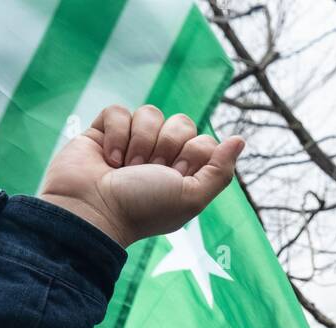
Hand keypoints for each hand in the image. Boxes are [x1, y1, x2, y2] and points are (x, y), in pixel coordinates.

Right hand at [39, 105, 244, 246]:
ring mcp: (133, 143)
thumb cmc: (143, 208)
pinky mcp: (105, 132)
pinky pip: (119, 111)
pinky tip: (109, 159)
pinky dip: (116, 134)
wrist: (94, 209)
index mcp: (184, 174)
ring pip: (150, 113)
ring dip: (140, 143)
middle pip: (181, 122)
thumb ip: (220, 171)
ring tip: (126, 169)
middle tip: (150, 172)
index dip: (192, 154)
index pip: (204, 141)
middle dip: (167, 146)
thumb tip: (240, 139)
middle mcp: (161, 157)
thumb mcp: (191, 196)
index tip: (175, 176)